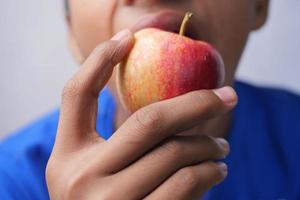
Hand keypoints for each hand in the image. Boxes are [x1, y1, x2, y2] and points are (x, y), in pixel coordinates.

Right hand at [46, 29, 236, 199]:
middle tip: (227, 96)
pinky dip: (208, 174)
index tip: (128, 37)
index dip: (99, 59)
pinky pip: (185, 186)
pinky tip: (217, 172)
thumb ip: (115, 141)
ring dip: (209, 145)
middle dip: (197, 102)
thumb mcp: (92, 171)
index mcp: (66, 157)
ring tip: (222, 147)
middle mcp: (80, 180)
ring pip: (175, 155)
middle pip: (149, 121)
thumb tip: (165, 105)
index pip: (76, 93)